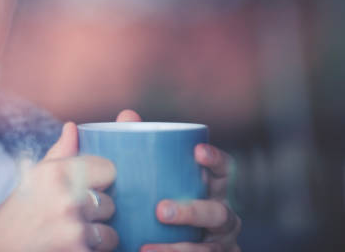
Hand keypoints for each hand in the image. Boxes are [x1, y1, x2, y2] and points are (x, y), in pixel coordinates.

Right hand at [0, 122, 119, 251]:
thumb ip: (60, 154)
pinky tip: (69, 248)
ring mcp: (74, 230)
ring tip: (70, 235)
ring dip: (96, 237)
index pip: (109, 169)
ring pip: (110, 232)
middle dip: (96, 212)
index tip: (88, 188)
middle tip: (70, 218)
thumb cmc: (15, 216)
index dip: (101, 181)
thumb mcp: (33, 180)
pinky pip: (104, 250)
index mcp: (55, 172)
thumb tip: (73, 127)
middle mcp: (67, 199)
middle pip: (110, 202)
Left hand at [114, 110, 241, 251]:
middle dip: (192, 212)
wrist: (155, 240)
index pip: (226, 170)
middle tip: (161, 210)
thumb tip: (127, 115)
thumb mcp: (155, 176)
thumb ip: (141, 147)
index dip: (216, 159)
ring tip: (148, 247)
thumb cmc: (161, 197)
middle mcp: (222, 215)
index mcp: (212, 187)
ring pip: (211, 247)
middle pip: (218, 212)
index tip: (197, 152)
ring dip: (181, 248)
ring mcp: (220, 243)